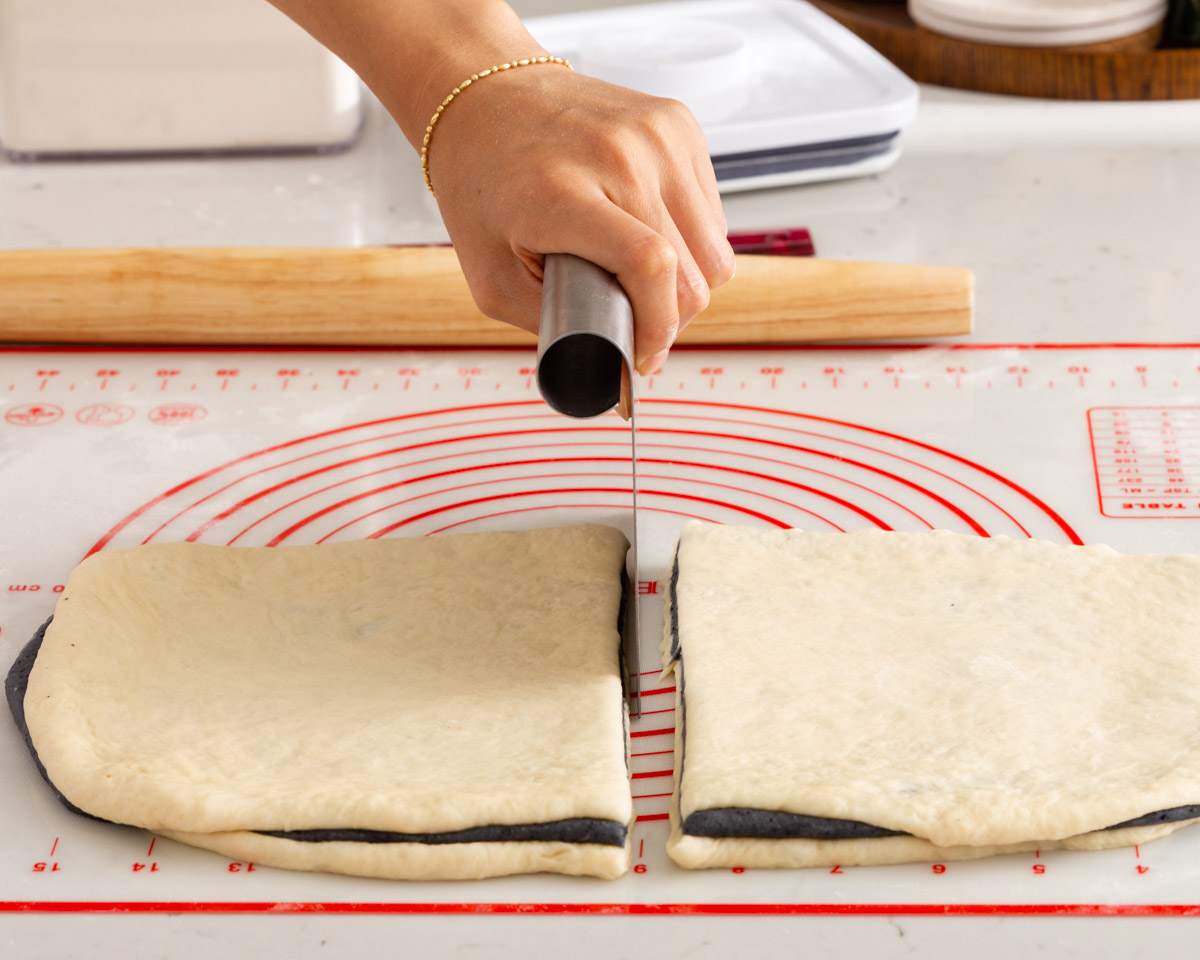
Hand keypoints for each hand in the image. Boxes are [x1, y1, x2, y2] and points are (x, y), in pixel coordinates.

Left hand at [425, 65, 735, 374]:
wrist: (484, 95)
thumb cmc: (482, 185)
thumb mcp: (490, 279)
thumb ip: (551, 325)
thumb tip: (610, 359)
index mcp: (565, 193)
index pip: (651, 266)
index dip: (659, 328)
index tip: (643, 357)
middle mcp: (620, 155)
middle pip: (693, 271)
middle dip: (671, 319)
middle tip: (638, 326)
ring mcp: (656, 135)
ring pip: (715, 249)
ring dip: (687, 282)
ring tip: (641, 281)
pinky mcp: (678, 124)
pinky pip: (712, 213)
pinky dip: (690, 240)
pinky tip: (648, 234)